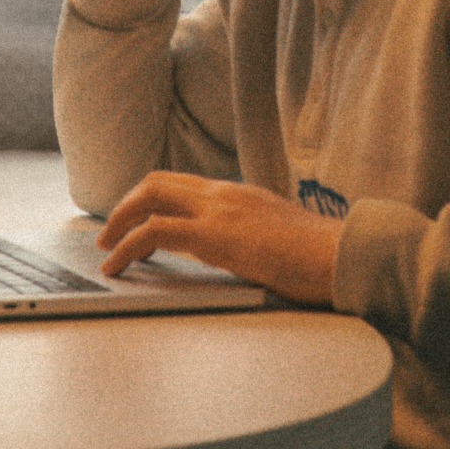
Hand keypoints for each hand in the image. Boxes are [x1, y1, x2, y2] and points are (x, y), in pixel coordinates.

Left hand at [97, 171, 342, 306]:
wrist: (343, 256)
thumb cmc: (320, 258)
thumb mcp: (277, 239)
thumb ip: (251, 237)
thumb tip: (233, 254)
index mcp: (239, 195)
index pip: (182, 184)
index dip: (150, 199)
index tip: (134, 222)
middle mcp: (225, 194)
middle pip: (157, 182)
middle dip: (125, 206)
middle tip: (109, 234)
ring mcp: (219, 210)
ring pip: (149, 198)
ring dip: (119, 223)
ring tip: (106, 252)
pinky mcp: (215, 235)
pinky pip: (155, 232)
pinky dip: (127, 246)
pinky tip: (118, 266)